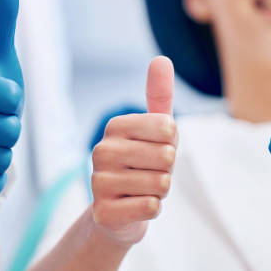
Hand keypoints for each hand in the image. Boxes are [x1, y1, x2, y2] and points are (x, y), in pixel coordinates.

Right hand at [90, 56, 176, 244]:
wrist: (119, 211)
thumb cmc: (143, 164)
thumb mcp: (154, 129)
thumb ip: (159, 95)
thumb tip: (161, 58)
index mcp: (115, 126)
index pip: (169, 129)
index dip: (172, 144)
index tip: (155, 149)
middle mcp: (101, 150)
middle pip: (167, 157)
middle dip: (167, 170)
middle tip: (150, 173)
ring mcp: (98, 182)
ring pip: (161, 184)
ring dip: (160, 191)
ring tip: (142, 189)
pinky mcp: (103, 211)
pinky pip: (151, 207)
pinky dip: (152, 208)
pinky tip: (135, 206)